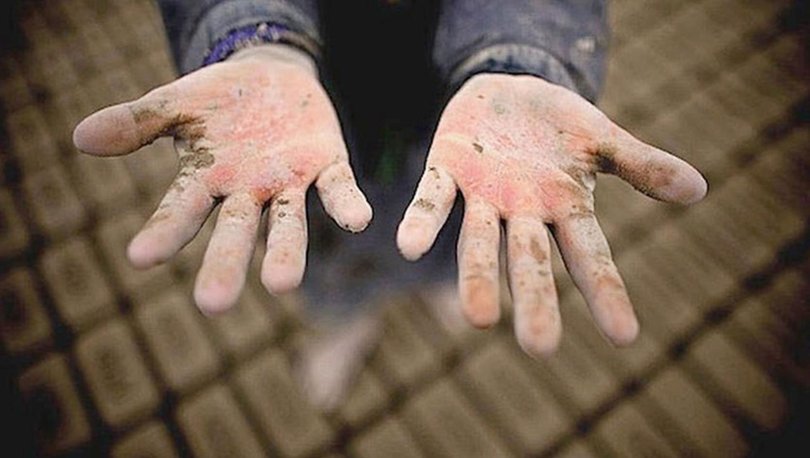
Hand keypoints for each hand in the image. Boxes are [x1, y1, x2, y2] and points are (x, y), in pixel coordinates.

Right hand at [73, 45, 371, 312]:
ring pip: (286, 224)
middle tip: (213, 304)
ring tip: (282, 284)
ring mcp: (288, 183)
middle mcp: (246, 192)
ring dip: (285, 252)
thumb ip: (138, 121)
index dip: (164, 231)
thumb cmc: (218, 101)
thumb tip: (80, 136)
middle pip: (233, 232)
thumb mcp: (177, 103)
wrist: (272, 78)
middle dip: (224, 264)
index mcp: (206, 179)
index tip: (140, 257)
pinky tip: (359, 221)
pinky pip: (338, 188)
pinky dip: (346, 204)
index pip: (180, 210)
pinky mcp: (327, 164)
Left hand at [397, 73, 705, 355]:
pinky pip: (433, 199)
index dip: (606, 293)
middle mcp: (523, 213)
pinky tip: (408, 245)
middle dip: (535, 300)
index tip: (625, 336)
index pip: (591, 257)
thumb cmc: (559, 125)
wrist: (508, 90)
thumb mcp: (602, 139)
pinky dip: (423, 221)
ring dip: (478, 277)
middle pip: (531, 262)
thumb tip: (699, 188)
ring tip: (477, 319)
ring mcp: (483, 197)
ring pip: (479, 243)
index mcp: (565, 208)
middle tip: (539, 347)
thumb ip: (642, 165)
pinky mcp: (447, 170)